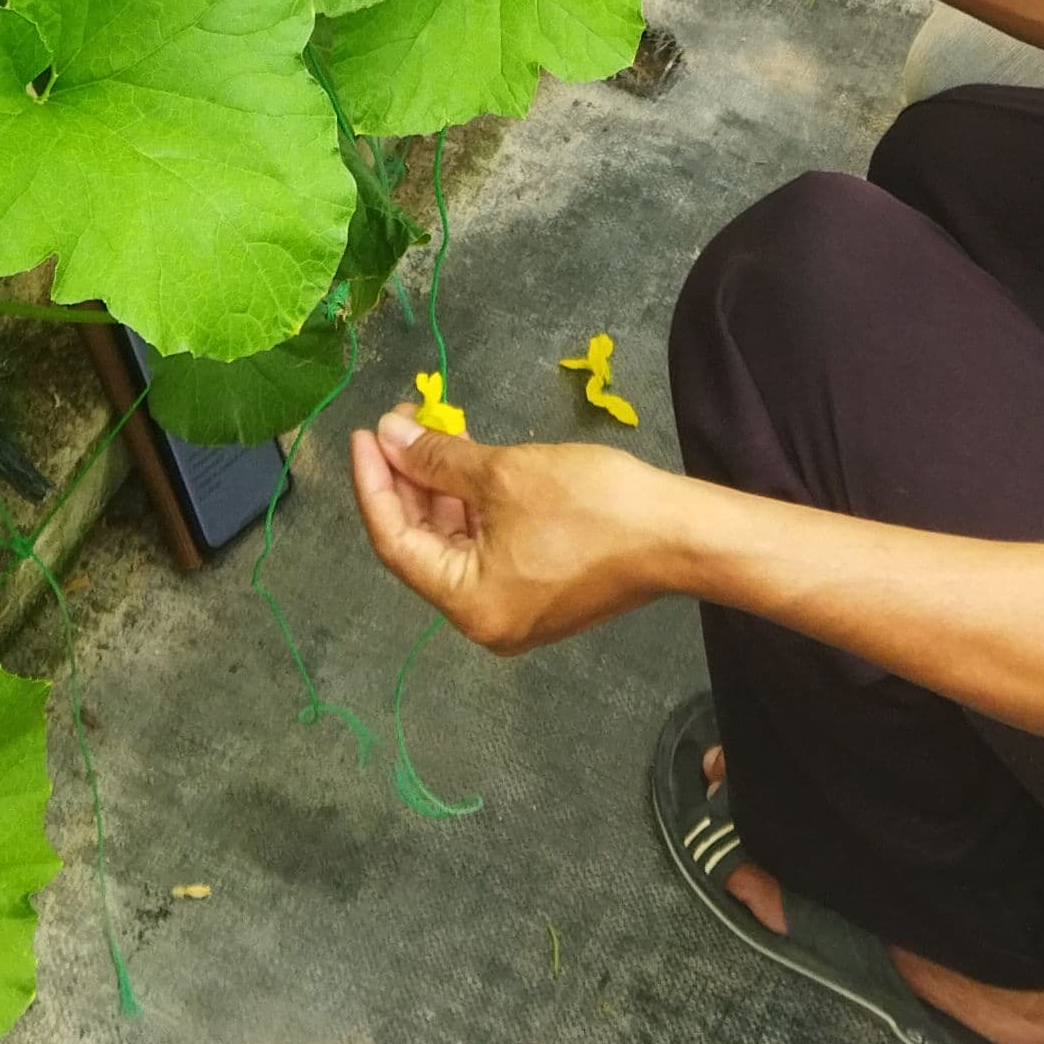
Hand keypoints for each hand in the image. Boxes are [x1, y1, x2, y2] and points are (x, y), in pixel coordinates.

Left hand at [349, 413, 678, 651]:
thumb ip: (438, 459)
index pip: (396, 542)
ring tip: (430, 432)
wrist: (678, 533)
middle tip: (398, 422)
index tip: (365, 433)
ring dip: (439, 490)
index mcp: (468, 605)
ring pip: (455, 545)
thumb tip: (390, 436)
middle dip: (407, 481)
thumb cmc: (590, 505)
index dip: (375, 484)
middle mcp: (484, 621)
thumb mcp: (505, 473)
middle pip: (423, 546)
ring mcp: (513, 611)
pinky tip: (465, 464)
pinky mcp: (538, 592)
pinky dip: (471, 508)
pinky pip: (486, 549)